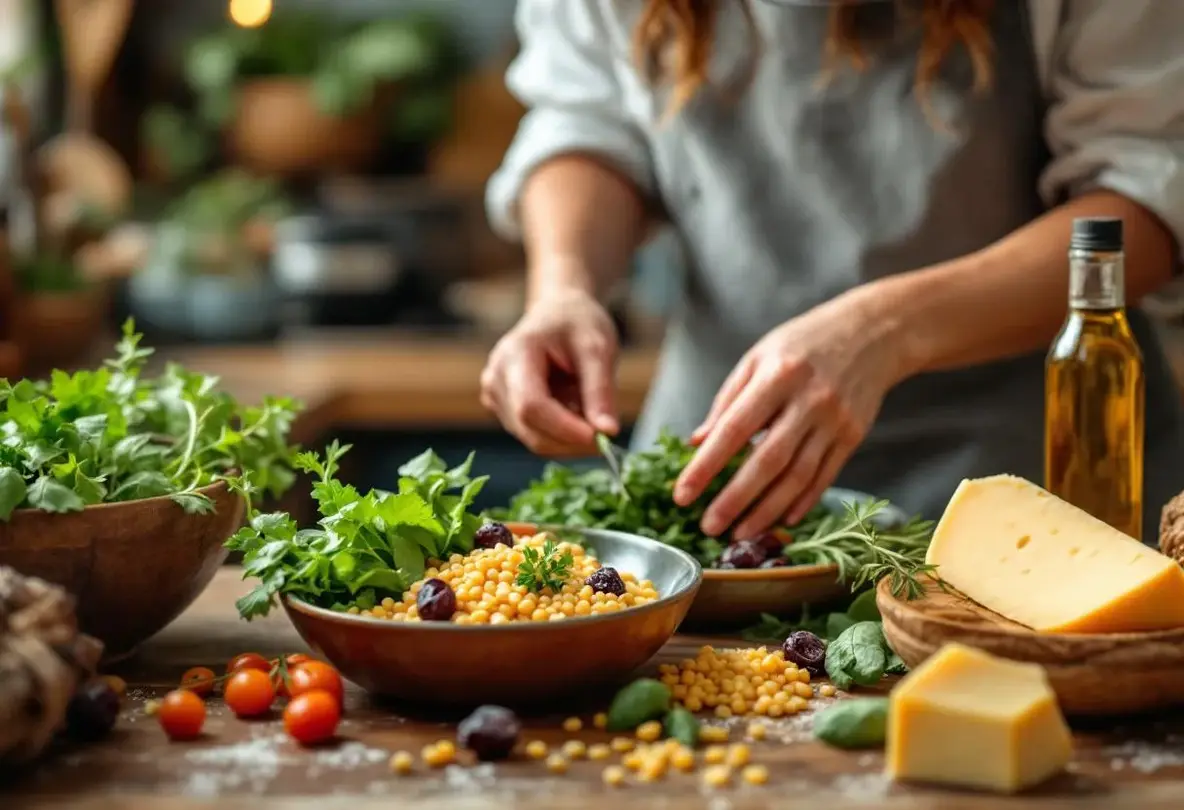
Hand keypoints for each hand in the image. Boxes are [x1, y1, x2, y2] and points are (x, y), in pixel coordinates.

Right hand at [480, 288, 619, 454]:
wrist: (558, 313)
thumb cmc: (578, 323)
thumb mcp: (598, 348)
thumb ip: (600, 390)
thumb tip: (607, 432)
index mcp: (515, 354)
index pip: (531, 405)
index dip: (564, 428)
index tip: (600, 438)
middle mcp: (496, 378)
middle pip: (531, 429)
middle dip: (572, 440)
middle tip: (607, 433)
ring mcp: (495, 397)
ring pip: (534, 439)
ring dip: (569, 437)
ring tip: (589, 407)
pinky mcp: (503, 411)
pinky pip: (535, 436)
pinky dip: (561, 435)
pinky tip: (574, 409)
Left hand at [673, 291, 907, 538]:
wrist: (873, 333)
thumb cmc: (804, 343)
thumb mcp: (758, 357)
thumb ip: (727, 401)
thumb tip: (697, 442)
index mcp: (777, 376)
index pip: (735, 429)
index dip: (706, 466)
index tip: (683, 494)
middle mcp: (809, 401)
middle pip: (768, 461)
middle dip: (735, 499)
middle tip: (708, 527)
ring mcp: (835, 421)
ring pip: (798, 477)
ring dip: (766, 511)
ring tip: (739, 534)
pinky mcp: (853, 436)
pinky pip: (824, 477)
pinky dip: (801, 503)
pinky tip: (780, 521)